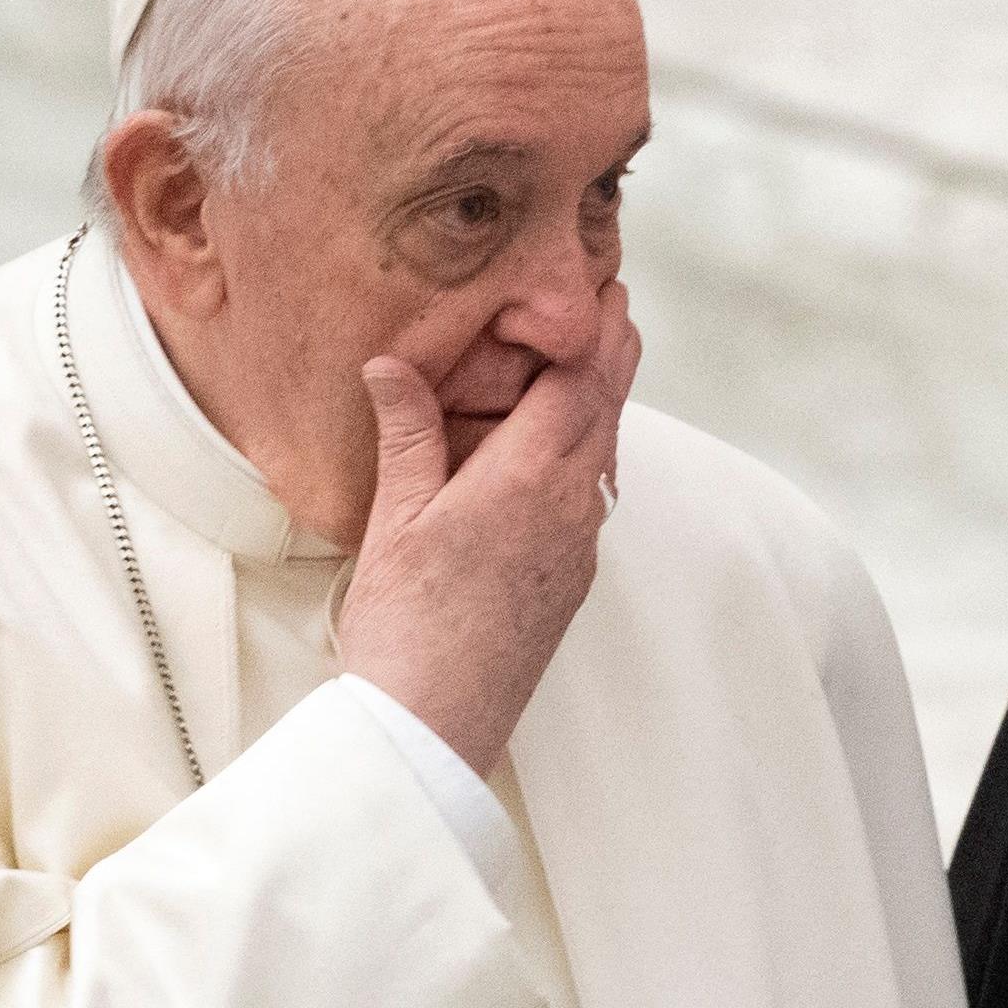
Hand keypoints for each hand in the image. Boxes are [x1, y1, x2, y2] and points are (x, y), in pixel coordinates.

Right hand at [341, 284, 641, 771]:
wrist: (433, 725)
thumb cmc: (406, 625)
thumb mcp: (395, 516)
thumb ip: (407, 431)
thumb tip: (392, 362)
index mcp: (531, 477)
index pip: (582, 380)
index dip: (597, 326)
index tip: (607, 282)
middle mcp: (572, 507)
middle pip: (608, 410)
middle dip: (613, 352)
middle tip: (615, 302)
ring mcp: (578, 547)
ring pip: (606, 455)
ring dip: (604, 403)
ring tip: (594, 362)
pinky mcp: (571, 580)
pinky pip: (593, 497)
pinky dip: (589, 453)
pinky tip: (565, 451)